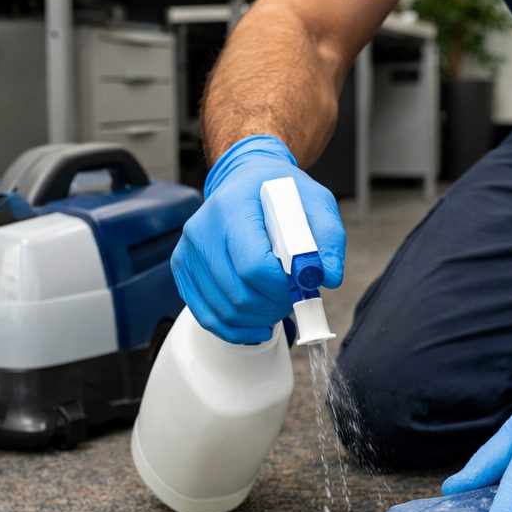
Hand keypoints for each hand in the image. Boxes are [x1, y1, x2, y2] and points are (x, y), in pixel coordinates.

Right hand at [172, 134, 345, 343]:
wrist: (246, 181)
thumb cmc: (280, 194)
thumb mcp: (316, 203)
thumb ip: (329, 239)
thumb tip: (328, 278)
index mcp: (233, 208)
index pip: (254, 267)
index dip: (281, 288)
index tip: (299, 287)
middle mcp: (202, 229)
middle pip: (238, 293)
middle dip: (273, 306)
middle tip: (292, 299)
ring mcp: (188, 251)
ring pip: (224, 310)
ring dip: (258, 318)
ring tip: (277, 305)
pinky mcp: (183, 269)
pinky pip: (206, 315)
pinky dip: (236, 330)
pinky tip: (257, 326)